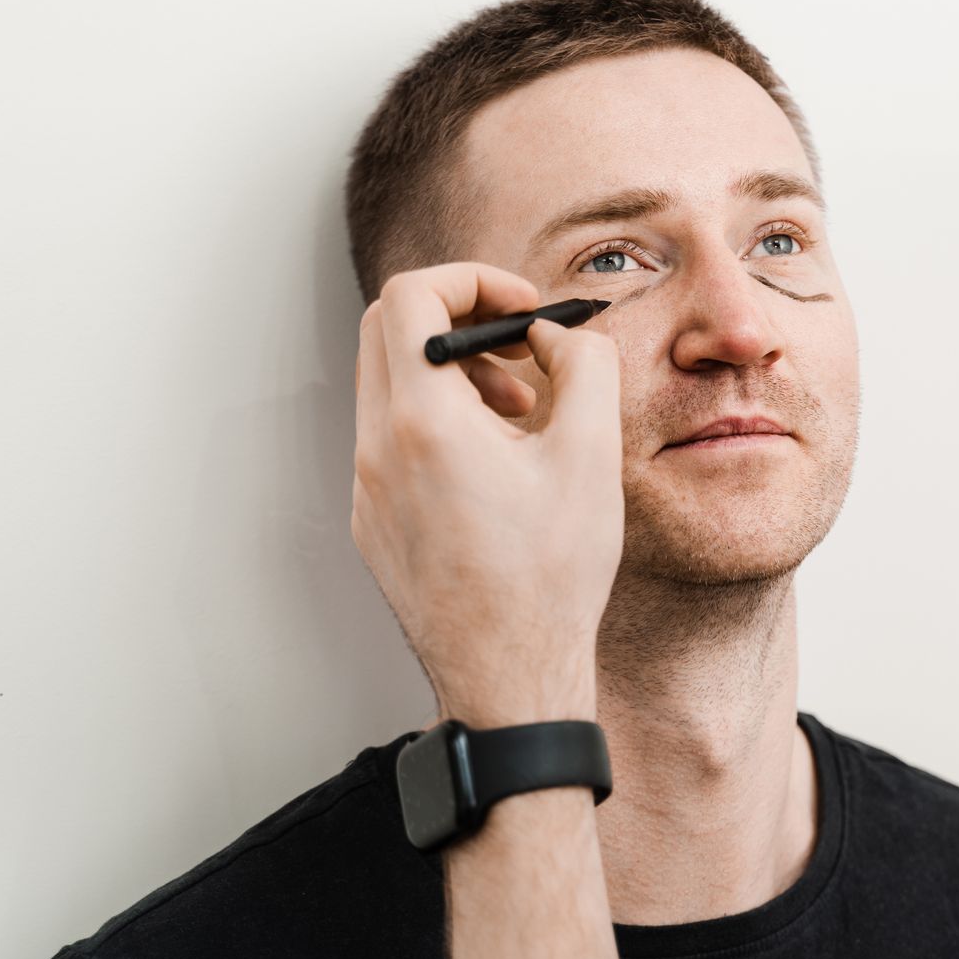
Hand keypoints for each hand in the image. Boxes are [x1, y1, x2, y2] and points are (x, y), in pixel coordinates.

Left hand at [350, 262, 622, 725]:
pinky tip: (501, 464)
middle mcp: (376, 451)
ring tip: (522, 412)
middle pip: (389, 333)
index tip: (523, 307)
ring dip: (454, 375)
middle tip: (521, 351)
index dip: (471, 281)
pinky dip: (441, 421)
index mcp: (422, 424)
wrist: (507, 678)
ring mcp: (367, 489)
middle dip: (462, 322)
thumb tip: (561, 336)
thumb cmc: (550, 579)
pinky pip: (394, 438)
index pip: (409, 298)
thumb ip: (584, 368)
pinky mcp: (373, 521)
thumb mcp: (591, 457)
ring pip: (390, 387)